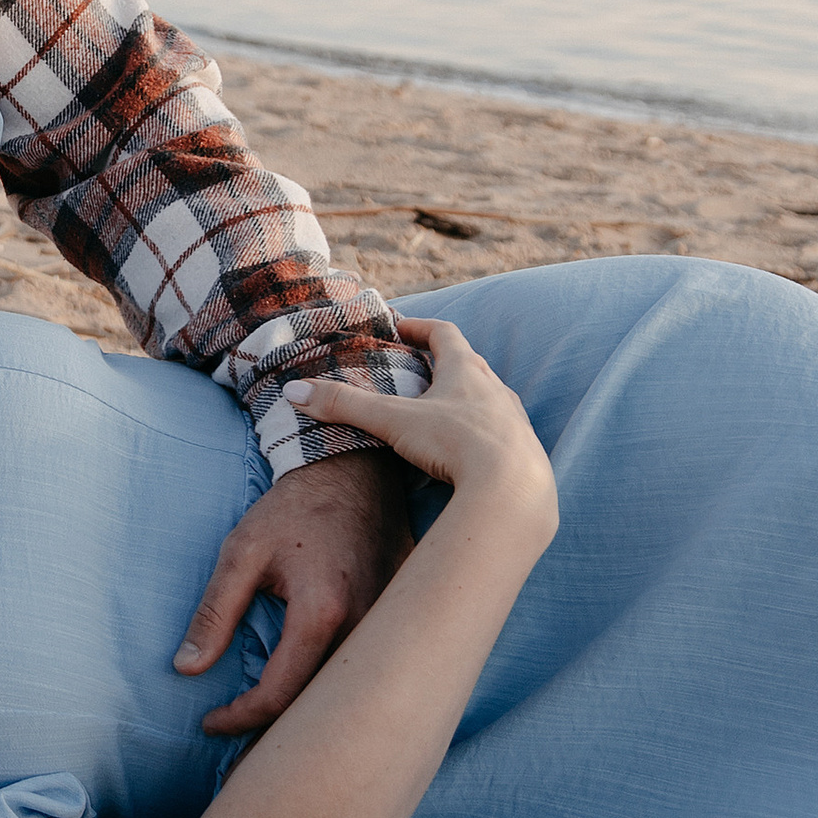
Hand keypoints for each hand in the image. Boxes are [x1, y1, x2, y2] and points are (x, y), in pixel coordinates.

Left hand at [174, 447, 406, 736]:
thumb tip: (187, 670)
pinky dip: (343, 698)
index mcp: (322, 612)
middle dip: (279, 743)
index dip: (240, 719)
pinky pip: (373, 674)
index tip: (210, 722)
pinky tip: (320, 716)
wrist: (357, 469)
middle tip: (241, 765)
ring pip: (352, 698)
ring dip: (314, 726)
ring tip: (276, 750)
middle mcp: (366, 628)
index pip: (280, 695)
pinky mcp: (407, 623)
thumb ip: (214, 613)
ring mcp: (393, 628)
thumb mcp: (241, 552)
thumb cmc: (294, 509)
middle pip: (322, 710)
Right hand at [290, 312, 553, 519]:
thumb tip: (295, 392)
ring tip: (442, 410)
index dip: (420, 328)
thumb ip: (346, 406)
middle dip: (443, 362)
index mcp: (465, 370)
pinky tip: (468, 451)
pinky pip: (500, 432)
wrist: (514, 489)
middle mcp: (494, 388)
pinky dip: (481, 432)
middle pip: (469, 363)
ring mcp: (513, 419)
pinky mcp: (523, 450)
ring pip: (488, 397)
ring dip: (466, 397)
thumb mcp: (394, 421)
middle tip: (418, 368)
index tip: (401, 330)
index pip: (444, 333)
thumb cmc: (456, 444)